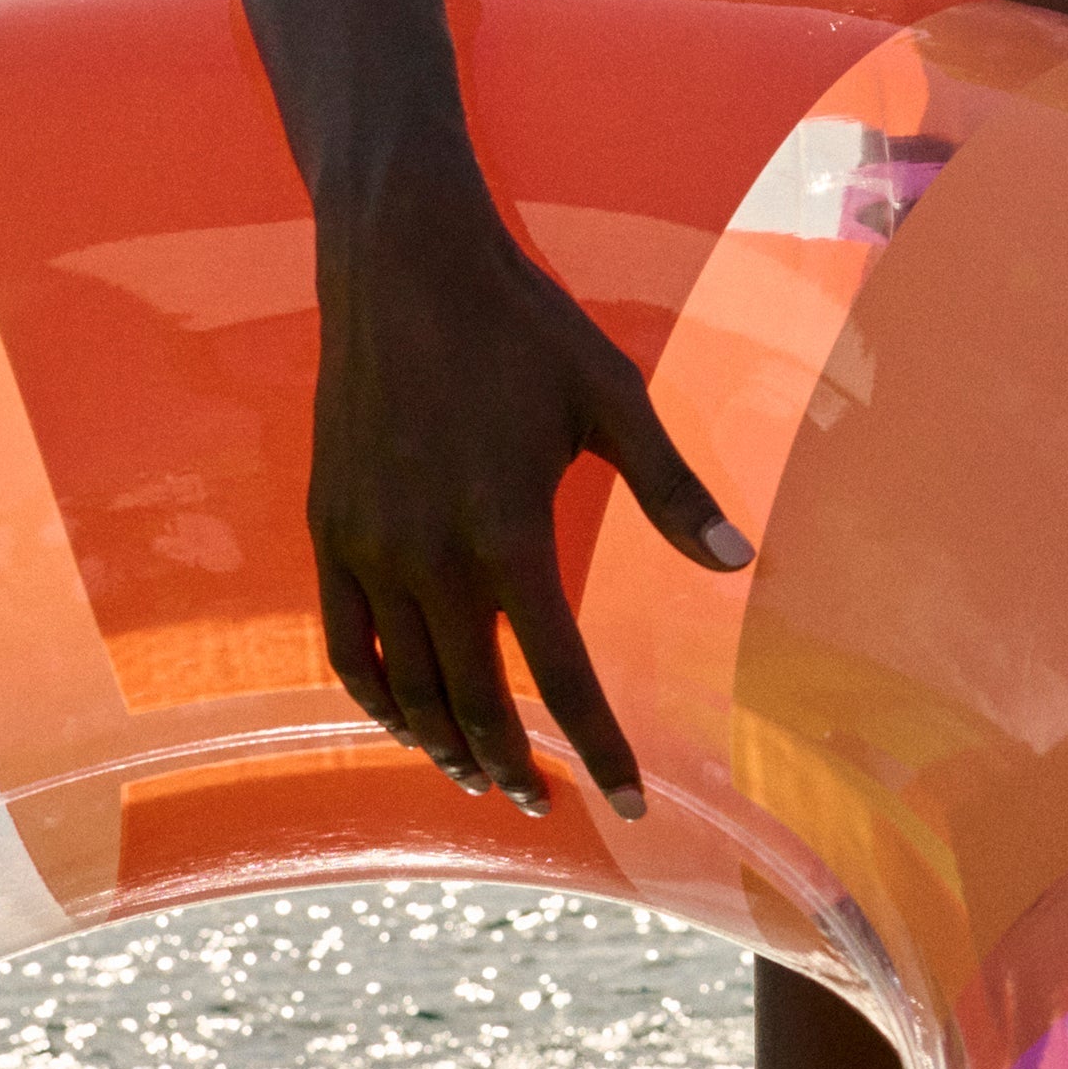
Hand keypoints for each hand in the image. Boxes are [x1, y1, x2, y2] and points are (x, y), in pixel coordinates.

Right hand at [306, 171, 750, 818]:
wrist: (401, 262)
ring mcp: (368, 547)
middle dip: (514, 768)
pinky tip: (404, 718)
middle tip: (546, 804)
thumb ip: (672, 490)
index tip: (630, 806)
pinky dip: (376, 696)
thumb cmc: (520, 325)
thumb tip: (739, 564)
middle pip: (474, 703)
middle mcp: (429, 557)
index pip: (561, 677)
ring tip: (480, 777)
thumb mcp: (613, 397)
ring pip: (406, 687)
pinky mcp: (328, 529)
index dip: (599, 750)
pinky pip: (345, 643)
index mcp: (508, 532)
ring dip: (446, 744)